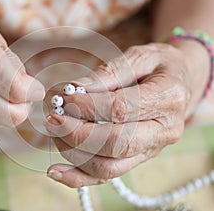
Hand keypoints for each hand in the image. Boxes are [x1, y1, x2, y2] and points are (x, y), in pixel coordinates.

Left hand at [45, 43, 207, 187]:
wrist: (180, 83)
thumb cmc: (159, 66)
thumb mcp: (140, 56)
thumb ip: (110, 72)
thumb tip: (76, 88)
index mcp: (168, 98)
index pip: (120, 109)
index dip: (87, 106)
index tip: (65, 98)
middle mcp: (164, 130)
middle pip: (115, 144)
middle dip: (77, 133)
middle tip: (54, 118)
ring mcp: (151, 149)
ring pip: (108, 167)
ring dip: (73, 152)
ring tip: (55, 131)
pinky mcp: (137, 159)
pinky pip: (107, 176)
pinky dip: (79, 177)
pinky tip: (56, 171)